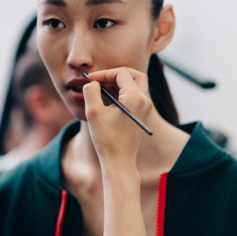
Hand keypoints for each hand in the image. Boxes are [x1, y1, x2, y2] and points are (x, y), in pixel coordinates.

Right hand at [83, 67, 150, 235]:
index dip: (104, 73)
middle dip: (116, 74)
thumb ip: (91, 91)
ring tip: (101, 88)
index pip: (122, 73)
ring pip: (135, 84)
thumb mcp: (94, 113)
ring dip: (118, 83)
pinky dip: (122, 92)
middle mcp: (145, 101)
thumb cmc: (107, 140)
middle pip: (134, 75)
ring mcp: (145, 108)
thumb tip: (92, 82)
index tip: (90, 80)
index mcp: (135, 98)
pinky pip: (135, 95)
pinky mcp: (142, 114)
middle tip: (100, 79)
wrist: (120, 162)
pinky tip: (107, 98)